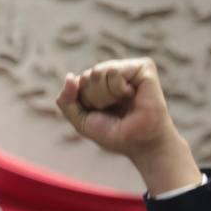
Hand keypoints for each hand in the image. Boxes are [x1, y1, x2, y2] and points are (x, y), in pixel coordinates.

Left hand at [56, 58, 201, 194]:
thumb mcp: (81, 121)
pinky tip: (131, 95)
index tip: (102, 114)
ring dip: (106, 96)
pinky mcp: (143, 66)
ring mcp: (128, 68)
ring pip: (98, 72)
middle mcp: (114, 73)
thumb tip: (70, 76)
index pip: (79, 82)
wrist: (141, 143)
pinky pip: (113, 71)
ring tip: (123, 103)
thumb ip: (66, 101)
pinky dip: (117, 89)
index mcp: (100, 83)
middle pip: (88, 76)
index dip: (85, 102)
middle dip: (95, 99)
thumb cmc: (115, 134)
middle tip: (114, 110)